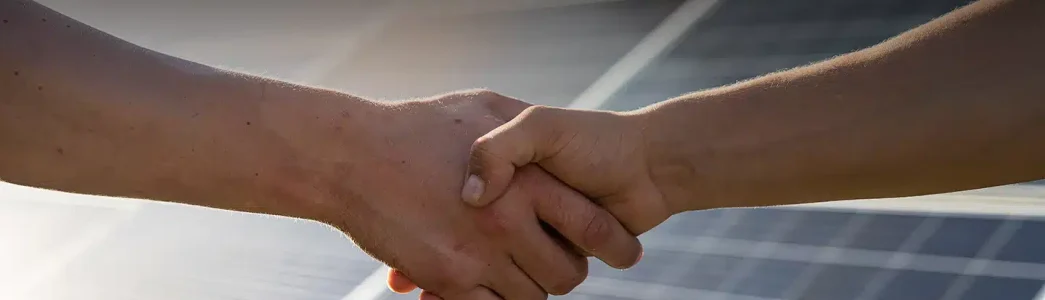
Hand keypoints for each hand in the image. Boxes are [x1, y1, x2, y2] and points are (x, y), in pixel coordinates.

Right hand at [271, 91, 640, 298]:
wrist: (350, 154)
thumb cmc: (416, 126)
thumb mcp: (484, 107)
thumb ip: (524, 130)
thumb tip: (554, 149)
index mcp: (526, 179)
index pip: (593, 227)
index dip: (615, 244)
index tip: (625, 252)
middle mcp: (507, 221)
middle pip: (566, 273)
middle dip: (567, 271)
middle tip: (557, 260)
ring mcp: (477, 255)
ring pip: (531, 298)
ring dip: (530, 290)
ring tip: (517, 269)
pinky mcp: (446, 279)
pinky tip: (488, 287)